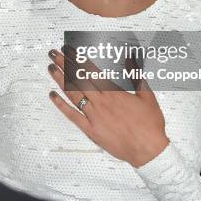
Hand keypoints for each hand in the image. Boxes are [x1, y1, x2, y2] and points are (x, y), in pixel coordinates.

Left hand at [47, 46, 168, 167]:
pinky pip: (72, 115)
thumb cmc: (149, 125)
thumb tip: (131, 58)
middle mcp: (101, 102)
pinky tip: (53, 95)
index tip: (68, 50)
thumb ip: (136, 75)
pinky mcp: (90, 130)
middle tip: (53, 54)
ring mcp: (94, 115)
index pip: (90, 70)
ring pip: (73, 94)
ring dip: (60, 80)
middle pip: (78, 79)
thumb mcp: (147, 95)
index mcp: (113, 92)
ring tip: (51, 68)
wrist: (148, 150)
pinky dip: (61, 105)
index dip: (77, 58)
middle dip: (64, 64)